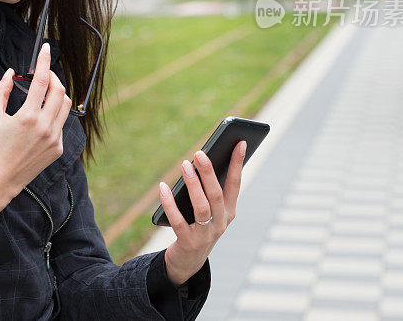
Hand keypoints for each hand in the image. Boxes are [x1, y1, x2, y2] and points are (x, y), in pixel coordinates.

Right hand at [0, 42, 71, 212]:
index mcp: (28, 117)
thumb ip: (2, 90)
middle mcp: (45, 127)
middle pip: (59, 90)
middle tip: (42, 74)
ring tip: (44, 92)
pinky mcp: (58, 148)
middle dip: (52, 77)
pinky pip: (62, 123)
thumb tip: (12, 73)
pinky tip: (42, 115)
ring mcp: (54, 138)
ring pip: (65, 106)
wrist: (2, 179)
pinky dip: (55, 113)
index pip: (42, 80)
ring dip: (57, 94)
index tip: (46, 48)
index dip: (44, 60)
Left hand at [159, 141, 245, 285]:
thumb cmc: (199, 225)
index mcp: (229, 211)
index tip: (240, 142)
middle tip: (199, 153)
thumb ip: (209, 189)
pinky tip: (162, 187)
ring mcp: (205, 235)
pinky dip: (169, 203)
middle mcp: (221, 223)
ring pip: (201, 207)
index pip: (235, 184)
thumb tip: (202, 160)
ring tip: (184, 165)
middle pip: (216, 194)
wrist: (189, 260)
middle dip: (208, 173)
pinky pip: (178, 220)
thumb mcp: (210, 209)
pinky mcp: (188, 242)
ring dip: (192, 185)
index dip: (238, 164)